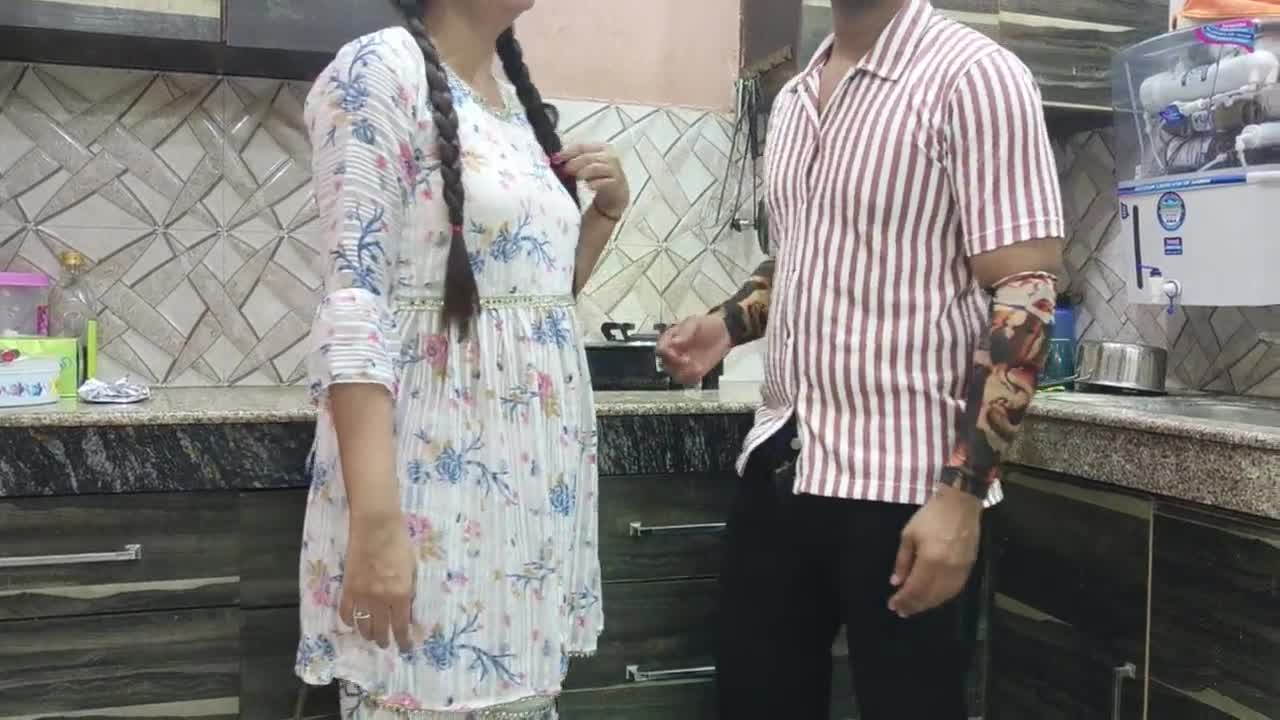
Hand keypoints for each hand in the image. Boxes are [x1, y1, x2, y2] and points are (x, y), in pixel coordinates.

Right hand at [339, 513, 415, 651]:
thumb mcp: (413, 568)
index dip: (403, 640)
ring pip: (363, 625)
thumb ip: (410, 590)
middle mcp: (381, 598)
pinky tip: (353, 623)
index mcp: (401, 593)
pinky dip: (349, 621)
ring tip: (372, 637)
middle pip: (381, 629)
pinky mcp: (348, 587)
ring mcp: (362, 594)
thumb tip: (408, 607)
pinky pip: (346, 612)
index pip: (401, 625)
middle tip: (386, 644)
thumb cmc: (399, 543)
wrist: (376, 526)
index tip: (405, 646)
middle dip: (385, 640)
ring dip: (368, 634)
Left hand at [559, 143, 629, 216]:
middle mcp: (609, 156)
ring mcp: (614, 168)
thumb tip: (556, 160)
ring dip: (582, 173)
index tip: (555, 159)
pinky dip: (593, 184)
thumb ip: (574, 161)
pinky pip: (602, 181)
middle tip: (564, 172)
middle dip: (573, 164)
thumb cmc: (599, 178)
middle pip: (587, 157)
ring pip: (594, 168)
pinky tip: (588, 187)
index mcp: (601, 148)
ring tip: (576, 179)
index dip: (566, 152)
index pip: (581, 147)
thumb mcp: (586, 166)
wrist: (615, 195)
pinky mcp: (617, 182)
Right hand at [656, 315, 732, 383]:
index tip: (675, 353)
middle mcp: (675, 352)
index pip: (660, 348)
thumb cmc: (707, 325)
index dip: (665, 353)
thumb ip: (685, 332)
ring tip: (695, 366)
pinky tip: (700, 369)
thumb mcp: (695, 323)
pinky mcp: (694, 371)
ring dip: (683, 372)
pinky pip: (688, 380)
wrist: (724, 332)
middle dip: (674, 364)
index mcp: (671, 339)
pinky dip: (692, 378)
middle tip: (687, 359)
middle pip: (665, 364)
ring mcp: (684, 363)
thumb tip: (675, 341)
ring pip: (675, 374)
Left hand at [888, 485, 980, 617]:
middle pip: (929, 596)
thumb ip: (902, 561)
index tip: (893, 605)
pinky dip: (943, 597)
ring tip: (915, 607)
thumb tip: (896, 582)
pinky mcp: (969, 567)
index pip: (915, 588)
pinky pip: (955, 590)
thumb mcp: (909, 535)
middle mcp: (947, 569)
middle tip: (902, 611)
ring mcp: (960, 570)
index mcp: (930, 560)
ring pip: (943, 596)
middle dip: (914, 605)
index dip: (903, 599)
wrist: (960, 504)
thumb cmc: (931, 516)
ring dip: (928, 604)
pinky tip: (933, 599)